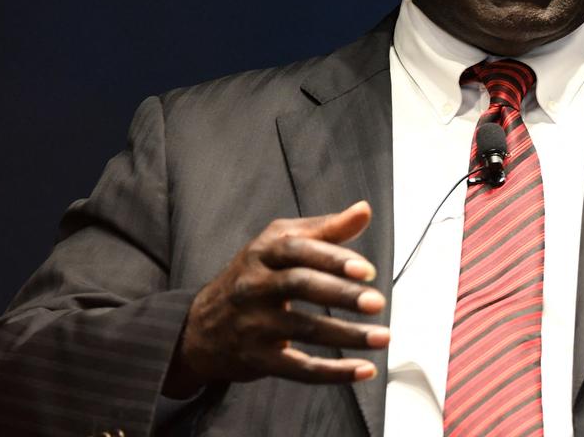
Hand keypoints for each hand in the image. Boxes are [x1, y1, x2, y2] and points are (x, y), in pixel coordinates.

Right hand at [162, 201, 389, 397]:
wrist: (200, 327)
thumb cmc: (255, 277)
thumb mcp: (280, 244)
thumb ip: (326, 229)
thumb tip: (364, 210)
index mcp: (263, 252)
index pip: (298, 249)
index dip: (333, 258)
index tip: (368, 270)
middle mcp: (254, 285)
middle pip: (300, 285)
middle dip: (342, 294)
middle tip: (377, 302)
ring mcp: (253, 324)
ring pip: (303, 328)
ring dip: (347, 335)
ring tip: (383, 337)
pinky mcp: (257, 359)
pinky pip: (298, 368)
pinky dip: (333, 372)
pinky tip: (364, 369)